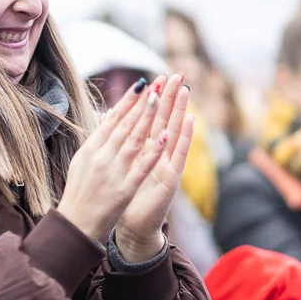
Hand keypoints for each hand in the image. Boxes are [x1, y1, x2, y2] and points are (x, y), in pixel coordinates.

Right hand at [58, 79, 168, 240]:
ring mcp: (113, 172)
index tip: (141, 84)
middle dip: (141, 103)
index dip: (127, 101)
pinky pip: (141, 166)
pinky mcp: (124, 189)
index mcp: (90, 149)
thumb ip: (96, 140)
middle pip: (124, 125)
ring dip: (147, 118)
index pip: (112, 120)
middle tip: (155, 83)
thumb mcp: (82, 162)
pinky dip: (153, 150)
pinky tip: (164, 136)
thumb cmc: (79, 192)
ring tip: (159, 99)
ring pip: (133, 140)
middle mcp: (101, 157)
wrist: (75, 224)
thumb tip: (106, 117)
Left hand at [115, 74, 195, 262]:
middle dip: (170, 97)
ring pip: (174, 132)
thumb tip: (109, 115)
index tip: (157, 76)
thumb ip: (119, 141)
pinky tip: (191, 120)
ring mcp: (166, 164)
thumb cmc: (124, 195)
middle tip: (178, 74)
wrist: (132, 225)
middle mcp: (157, 154)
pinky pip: (179, 155)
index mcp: (143, 149)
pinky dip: (185, 137)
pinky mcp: (171, 178)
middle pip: (164, 120)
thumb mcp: (119, 164)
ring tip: (186, 89)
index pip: (149, 118)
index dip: (154, 98)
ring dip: (181, 111)